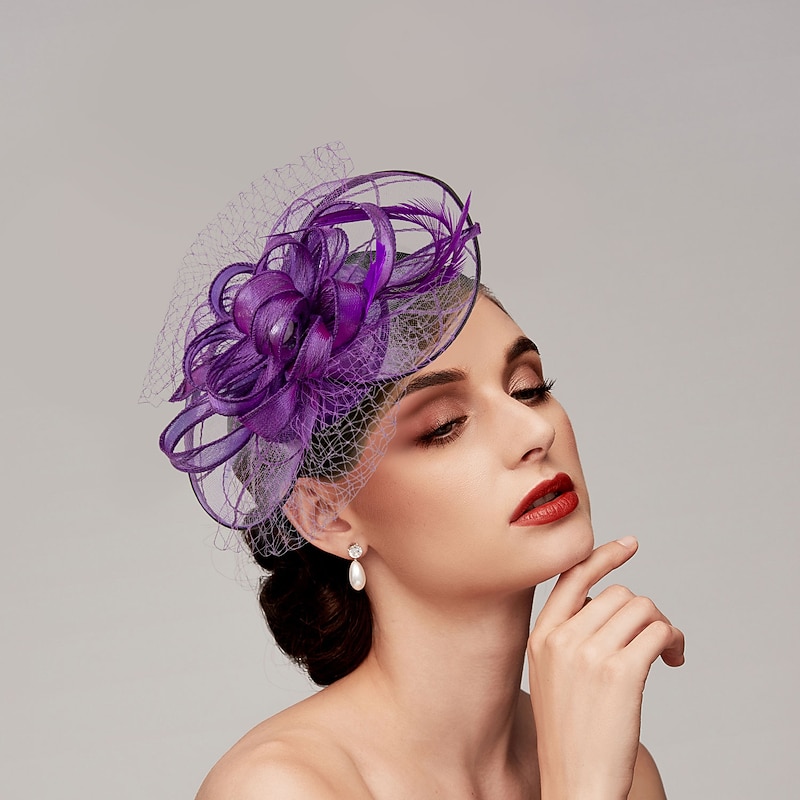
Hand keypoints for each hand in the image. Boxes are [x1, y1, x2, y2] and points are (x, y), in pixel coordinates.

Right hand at [528, 537, 683, 799]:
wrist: (575, 783)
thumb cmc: (569, 734)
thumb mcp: (551, 675)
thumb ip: (568, 635)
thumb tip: (609, 605)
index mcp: (540, 636)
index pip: (571, 577)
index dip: (602, 556)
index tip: (629, 544)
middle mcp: (561, 639)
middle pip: (619, 594)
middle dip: (646, 611)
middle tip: (659, 638)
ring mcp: (589, 654)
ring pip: (642, 609)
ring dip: (664, 625)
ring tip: (668, 651)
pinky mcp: (621, 673)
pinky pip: (658, 632)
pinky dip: (674, 640)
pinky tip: (675, 658)